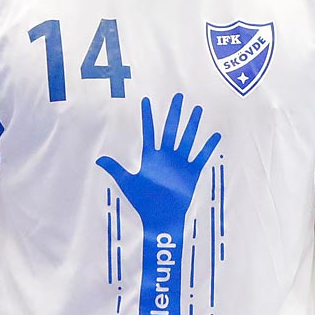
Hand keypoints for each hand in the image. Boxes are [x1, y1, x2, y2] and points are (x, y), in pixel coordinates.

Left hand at [96, 94, 220, 227]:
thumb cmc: (143, 202)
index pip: (149, 131)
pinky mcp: (192, 172)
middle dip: (174, 113)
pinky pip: (202, 156)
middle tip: (177, 96)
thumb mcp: (128, 183)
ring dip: (192, 125)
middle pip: (171, 129)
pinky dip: (209, 147)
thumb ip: (116, 168)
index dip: (147, 116)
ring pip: (187, 138)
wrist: (161, 219)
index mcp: (151, 157)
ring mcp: (180, 163)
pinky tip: (216, 135)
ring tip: (197, 109)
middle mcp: (166, 156)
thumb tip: (99, 158)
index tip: (146, 100)